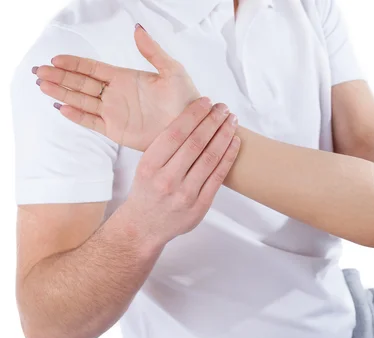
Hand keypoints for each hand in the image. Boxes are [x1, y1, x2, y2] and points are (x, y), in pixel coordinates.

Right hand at [33, 24, 196, 150]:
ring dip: (62, 93)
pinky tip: (62, 108)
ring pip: (82, 101)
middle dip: (60, 77)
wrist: (193, 127)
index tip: (55, 58)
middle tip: (39, 71)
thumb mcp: (172, 70)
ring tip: (43, 86)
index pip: (93, 69)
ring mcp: (115, 113)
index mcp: (125, 78)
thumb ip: (152, 51)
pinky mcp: (117, 131)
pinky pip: (92, 122)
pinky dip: (77, 116)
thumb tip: (137, 29)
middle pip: (81, 84)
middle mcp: (116, 95)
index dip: (74, 63)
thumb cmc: (187, 98)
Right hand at [120, 97, 239, 246]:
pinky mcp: (200, 205)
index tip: (206, 102)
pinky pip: (218, 176)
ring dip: (225, 135)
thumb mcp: (146, 166)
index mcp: (150, 165)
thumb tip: (195, 118)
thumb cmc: (147, 191)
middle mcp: (166, 179)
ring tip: (232, 121)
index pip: (175, 133)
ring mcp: (185, 194)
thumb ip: (166, 147)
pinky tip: (235, 142)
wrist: (144, 227)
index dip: (194, 115)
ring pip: (210, 158)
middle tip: (223, 107)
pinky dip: (228, 157)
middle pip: (196, 143)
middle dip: (213, 121)